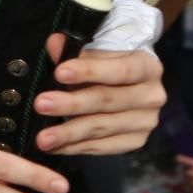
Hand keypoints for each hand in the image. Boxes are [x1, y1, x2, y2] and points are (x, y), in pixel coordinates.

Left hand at [33, 42, 164, 156]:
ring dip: (68, 133)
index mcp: (147, 67)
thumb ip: (74, 49)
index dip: (90, 71)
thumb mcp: (95, 52)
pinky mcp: (135, 141)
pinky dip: (75, 147)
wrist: (130, 86)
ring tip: (42, 137)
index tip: (59, 73)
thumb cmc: (108, 65)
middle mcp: (151, 96)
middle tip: (41, 105)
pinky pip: (101, 147)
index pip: (120, 70)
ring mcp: (145, 122)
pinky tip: (55, 146)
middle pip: (107, 101)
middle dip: (71, 104)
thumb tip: (54, 44)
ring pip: (102, 127)